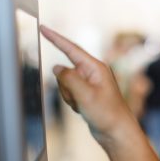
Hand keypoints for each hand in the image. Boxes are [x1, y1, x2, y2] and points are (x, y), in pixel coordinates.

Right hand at [40, 25, 136, 143]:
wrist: (116, 133)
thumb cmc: (107, 114)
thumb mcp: (85, 94)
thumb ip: (68, 78)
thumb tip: (57, 68)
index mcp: (96, 67)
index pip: (71, 48)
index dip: (55, 38)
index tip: (43, 28)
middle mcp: (93, 72)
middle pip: (65, 71)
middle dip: (66, 87)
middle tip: (80, 100)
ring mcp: (89, 83)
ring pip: (64, 84)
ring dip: (68, 96)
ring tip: (84, 106)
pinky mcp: (86, 93)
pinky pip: (69, 94)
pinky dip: (72, 102)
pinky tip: (83, 110)